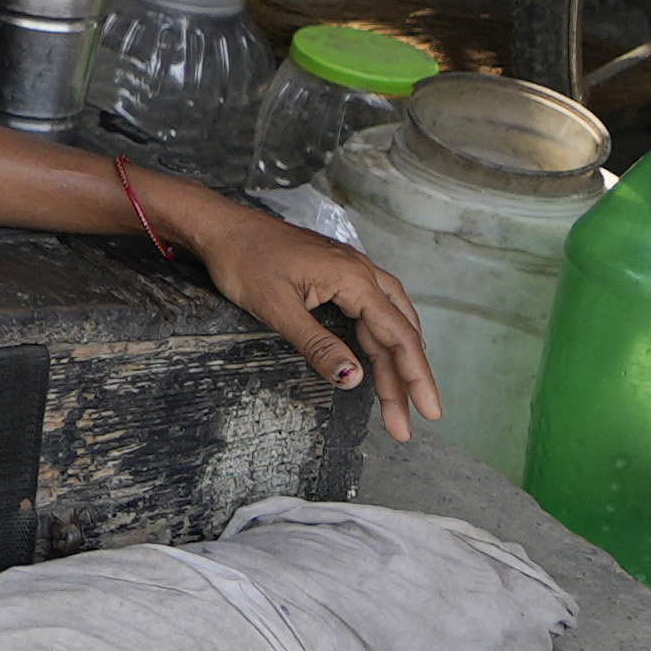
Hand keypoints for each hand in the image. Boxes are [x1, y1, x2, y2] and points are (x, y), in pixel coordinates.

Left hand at [186, 196, 441, 440]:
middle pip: (399, 333)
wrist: (220, 225)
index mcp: (354, 279)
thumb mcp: (276, 308)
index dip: (416, 377)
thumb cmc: (242, 260)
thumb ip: (316, 345)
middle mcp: (362, 272)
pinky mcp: (338, 273)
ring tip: (399, 401)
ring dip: (395, 362)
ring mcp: (352, 270)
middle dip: (406, 380)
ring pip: (388, 322)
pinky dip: (382, 339)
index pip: (398, 336)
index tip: (430, 412)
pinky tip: (383, 358)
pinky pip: (373, 310)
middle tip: (406, 424)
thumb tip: (352, 379)